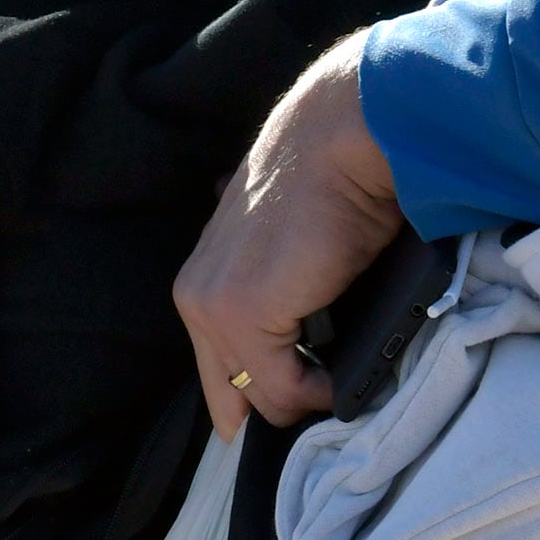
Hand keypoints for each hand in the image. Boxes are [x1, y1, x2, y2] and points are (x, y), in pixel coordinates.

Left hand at [173, 29, 405, 438]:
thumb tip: (301, 316)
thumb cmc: (330, 174)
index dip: (256, 394)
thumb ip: (276, 279)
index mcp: (203, 278)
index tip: (298, 400)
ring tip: (342, 379)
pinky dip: (321, 394)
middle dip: (280, 403)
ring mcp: (215, 308)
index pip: (217, 368)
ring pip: (263, 398)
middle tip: (326, 395)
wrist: (341, 136)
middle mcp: (196, 297)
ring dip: (307, 397)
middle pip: (231, 393)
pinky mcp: (245, 315)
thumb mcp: (285, 236)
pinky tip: (343, 377)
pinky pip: (285, 391)